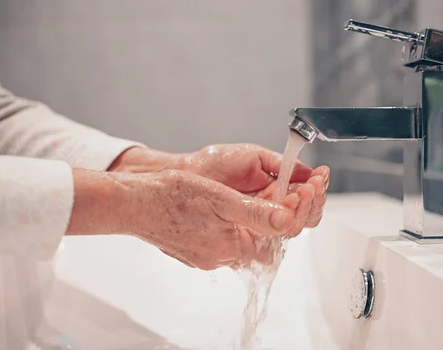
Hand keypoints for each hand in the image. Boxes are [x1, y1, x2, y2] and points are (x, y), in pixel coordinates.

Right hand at [108, 144, 329, 235]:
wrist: (134, 202)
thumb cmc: (172, 197)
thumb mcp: (222, 200)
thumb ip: (257, 214)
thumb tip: (289, 222)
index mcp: (232, 247)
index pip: (278, 234)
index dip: (297, 209)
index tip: (309, 187)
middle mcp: (222, 256)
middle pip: (267, 238)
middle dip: (288, 211)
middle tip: (303, 186)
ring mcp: (208, 253)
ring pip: (249, 236)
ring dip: (267, 215)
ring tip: (282, 191)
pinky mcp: (197, 246)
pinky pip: (229, 236)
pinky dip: (243, 220)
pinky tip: (245, 203)